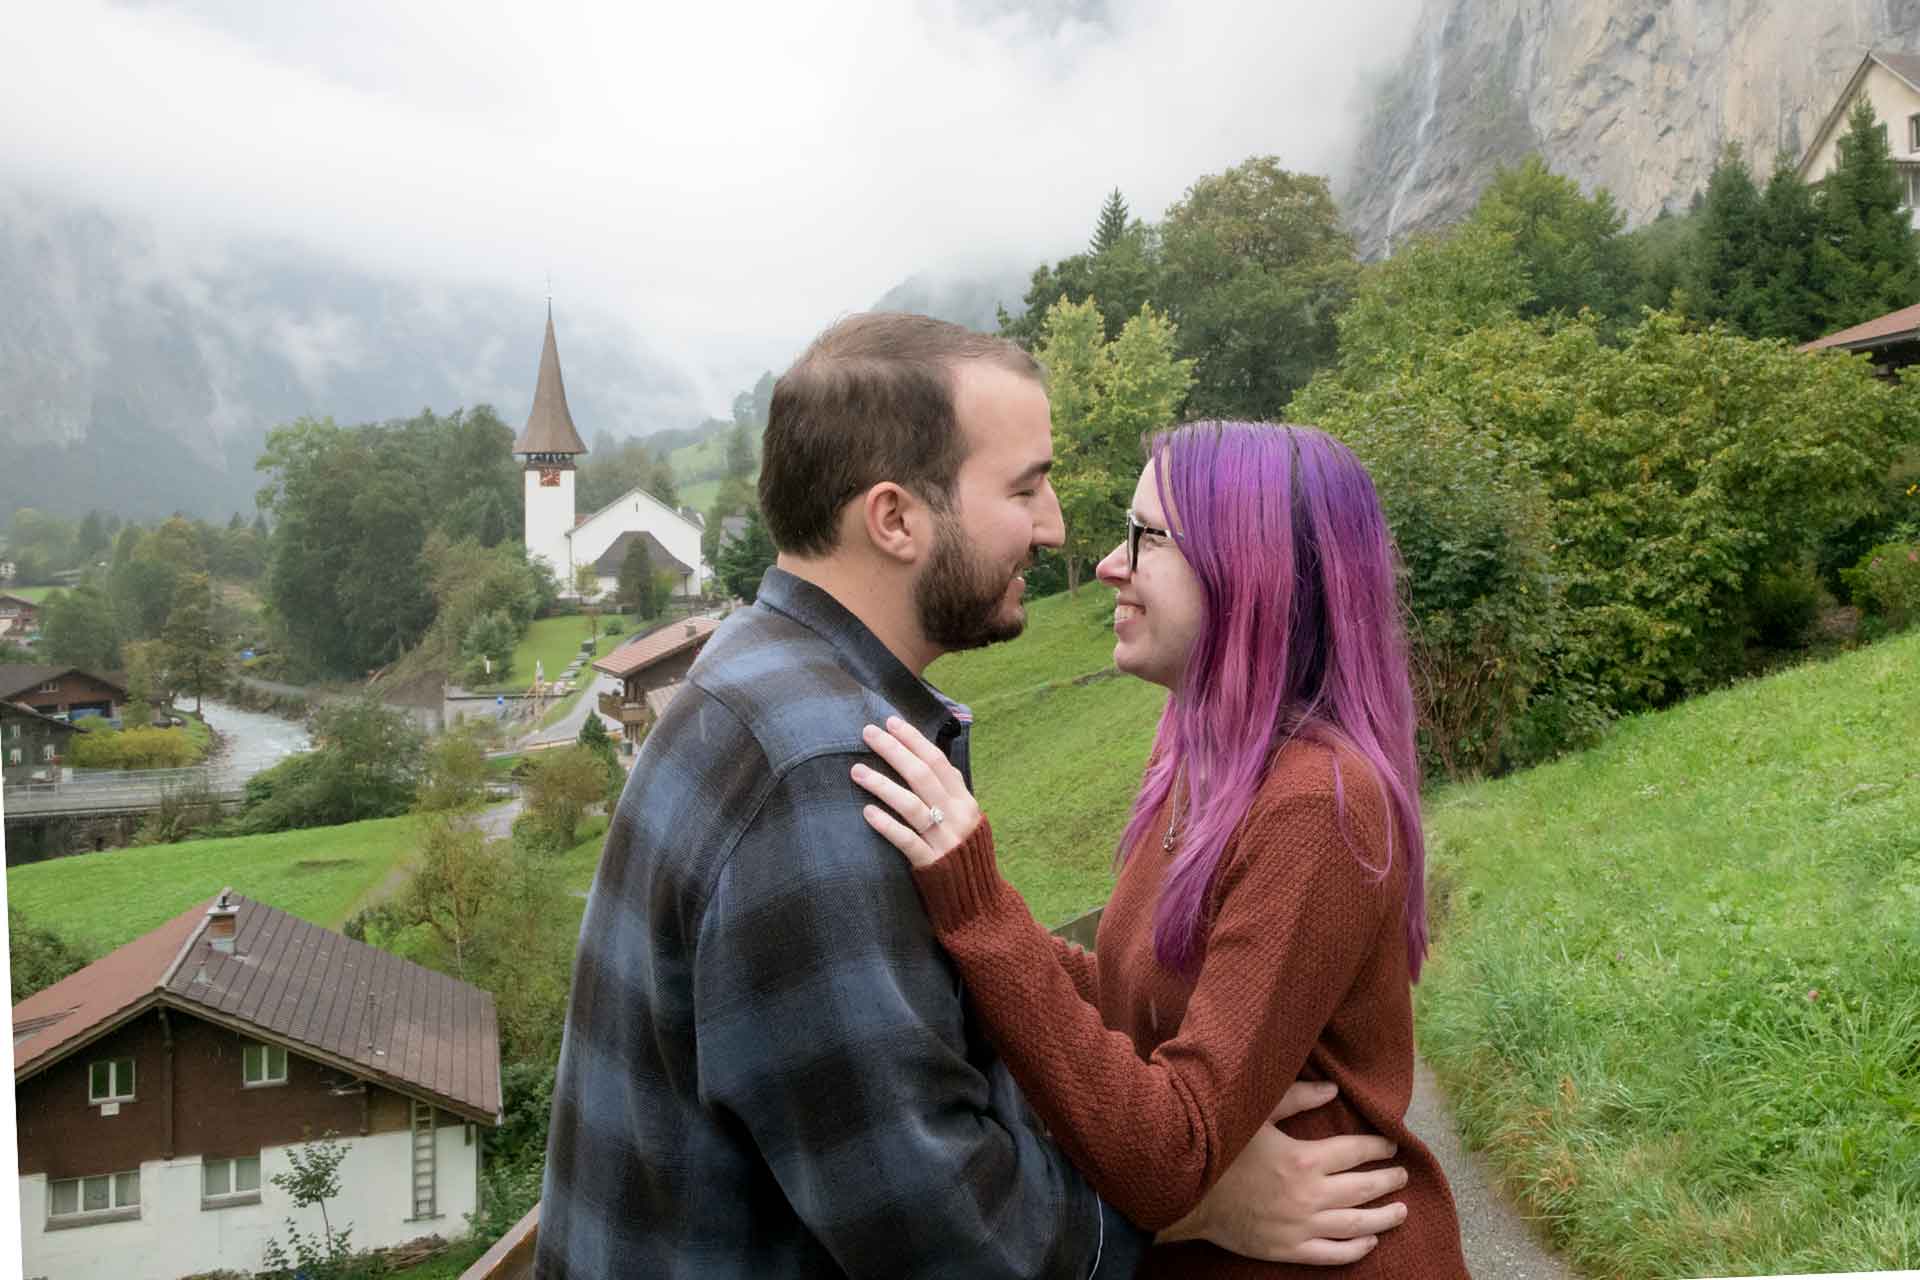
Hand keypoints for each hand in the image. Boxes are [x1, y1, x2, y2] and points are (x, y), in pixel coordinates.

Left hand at [852, 717, 981, 867]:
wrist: (977, 902)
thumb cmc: (963, 854)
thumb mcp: (965, 819)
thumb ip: (949, 792)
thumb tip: (928, 759)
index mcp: (965, 801)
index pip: (938, 762)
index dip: (914, 740)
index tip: (891, 722)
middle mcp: (957, 817)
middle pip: (923, 776)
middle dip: (894, 751)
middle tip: (868, 733)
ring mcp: (945, 840)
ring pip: (913, 806)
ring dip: (883, 785)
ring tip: (856, 771)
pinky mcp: (932, 865)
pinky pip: (907, 841)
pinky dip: (888, 825)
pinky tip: (868, 812)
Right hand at [1156, 1081, 1409, 1264]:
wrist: (1187, 1195)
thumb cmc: (1221, 1148)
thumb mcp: (1256, 1114)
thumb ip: (1296, 1098)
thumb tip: (1333, 1090)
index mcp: (1305, 1159)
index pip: (1356, 1151)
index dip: (1378, 1146)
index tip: (1390, 1144)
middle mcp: (1310, 1196)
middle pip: (1364, 1188)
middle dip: (1389, 1180)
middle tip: (1402, 1175)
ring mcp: (1302, 1227)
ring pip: (1357, 1225)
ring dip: (1384, 1217)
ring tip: (1401, 1210)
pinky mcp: (1289, 1250)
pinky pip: (1333, 1255)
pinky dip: (1356, 1249)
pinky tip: (1369, 1241)